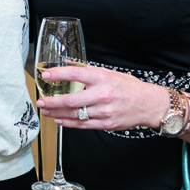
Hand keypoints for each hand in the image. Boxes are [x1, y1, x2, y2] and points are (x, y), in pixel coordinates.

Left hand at [36, 64, 166, 131]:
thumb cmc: (128, 87)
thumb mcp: (109, 72)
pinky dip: (68, 122)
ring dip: (56, 113)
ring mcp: (103, 111)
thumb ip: (87, 70)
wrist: (148, 104)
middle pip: (71, 99)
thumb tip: (67, 64)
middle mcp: (102, 95)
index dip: (57, 75)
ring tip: (45, 110)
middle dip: (52, 101)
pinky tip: (59, 119)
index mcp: (102, 78)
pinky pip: (82, 124)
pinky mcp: (105, 123)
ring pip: (74, 114)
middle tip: (41, 100)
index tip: (46, 75)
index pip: (74, 75)